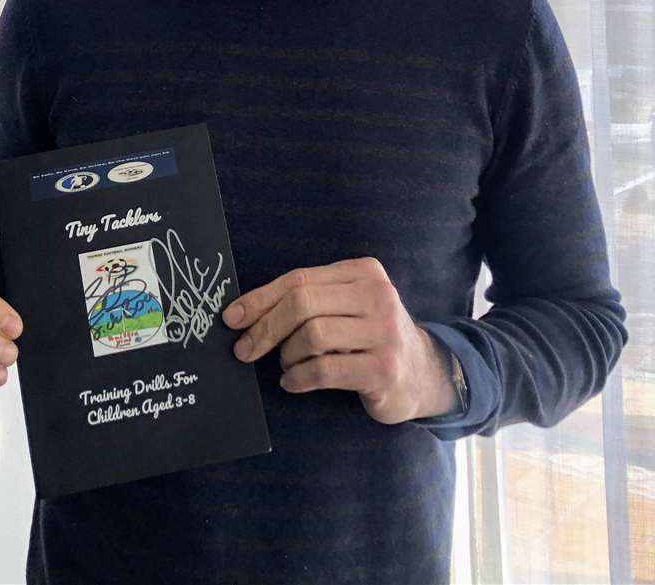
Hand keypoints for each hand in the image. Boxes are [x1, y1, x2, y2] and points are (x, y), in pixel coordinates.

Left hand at [221, 257, 456, 424]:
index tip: (232, 318)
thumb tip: (246, 312)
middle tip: (245, 349)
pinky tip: (294, 382)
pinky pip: (324, 370)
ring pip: (312, 335)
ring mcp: (383, 332)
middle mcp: (377, 296)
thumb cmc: (370, 336)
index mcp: (363, 272)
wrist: (423, 372)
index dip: (260, 298)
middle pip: (302, 303)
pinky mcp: (383, 369)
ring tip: (286, 364)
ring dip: (287, 354)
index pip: (299, 280)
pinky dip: (299, 378)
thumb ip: (309, 300)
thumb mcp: (346, 306)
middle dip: (265, 328)